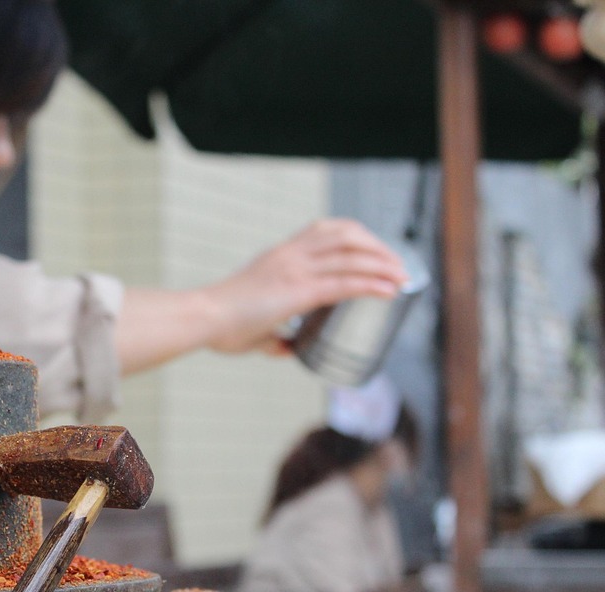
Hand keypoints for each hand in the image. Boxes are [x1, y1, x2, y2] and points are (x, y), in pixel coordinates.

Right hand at [200, 219, 408, 353]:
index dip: (358, 235)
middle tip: (397, 266)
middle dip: (378, 247)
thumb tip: (286, 348)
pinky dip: (371, 284)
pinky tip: (389, 290)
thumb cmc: (221, 323)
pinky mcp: (298, 292)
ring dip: (383, 264)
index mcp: (281, 256)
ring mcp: (295, 270)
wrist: (203, 318)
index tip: (376, 250)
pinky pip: (344, 283)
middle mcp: (291, 255)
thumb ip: (273, 336)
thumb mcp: (255, 325)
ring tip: (402, 276)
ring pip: (352, 256)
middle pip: (347, 235)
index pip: (327, 229)